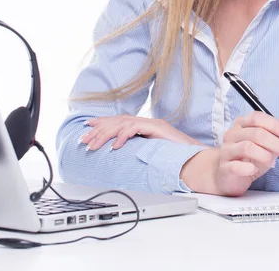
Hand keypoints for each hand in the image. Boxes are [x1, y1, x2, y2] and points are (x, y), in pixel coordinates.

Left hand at [79, 115, 205, 150]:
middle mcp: (146, 121)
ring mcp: (151, 123)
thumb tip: (121, 154)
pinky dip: (123, 136)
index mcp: (144, 126)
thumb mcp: (152, 151)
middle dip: (98, 129)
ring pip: (122, 124)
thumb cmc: (175, 156)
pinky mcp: (156, 128)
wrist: (195, 155)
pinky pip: (135, 128)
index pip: (119, 121)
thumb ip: (138, 149)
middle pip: (117, 121)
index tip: (87, 126)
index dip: (102, 122)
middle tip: (83, 139)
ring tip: (93, 145)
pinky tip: (115, 146)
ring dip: (105, 134)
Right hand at [215, 111, 278, 195]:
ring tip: (271, 161)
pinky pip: (237, 166)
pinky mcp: (225, 167)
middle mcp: (232, 134)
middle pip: (256, 132)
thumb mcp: (266, 142)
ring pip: (247, 147)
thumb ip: (278, 131)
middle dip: (275, 142)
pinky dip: (249, 168)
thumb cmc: (248, 157)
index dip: (277, 125)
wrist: (228, 175)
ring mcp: (227, 150)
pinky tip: (254, 169)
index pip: (258, 117)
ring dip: (265, 155)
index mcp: (242, 123)